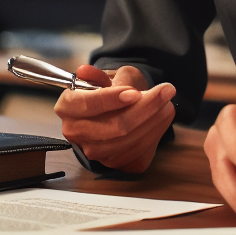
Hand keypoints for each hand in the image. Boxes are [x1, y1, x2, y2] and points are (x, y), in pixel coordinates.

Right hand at [54, 64, 174, 172]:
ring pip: (128, 141)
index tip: (135, 92)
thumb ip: (101, 75)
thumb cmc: (114, 87)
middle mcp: (76, 133)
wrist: (122, 105)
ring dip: (154, 119)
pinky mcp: (114, 163)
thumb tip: (85, 71)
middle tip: (167, 90)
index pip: (87, 105)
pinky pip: (138, 152)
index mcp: (68, 107)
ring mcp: (93, 152)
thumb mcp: (110, 74)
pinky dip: (155, 132)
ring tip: (168, 101)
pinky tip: (164, 116)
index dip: (111, 99)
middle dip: (145, 108)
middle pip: (113, 127)